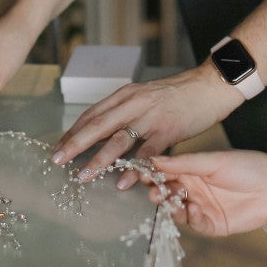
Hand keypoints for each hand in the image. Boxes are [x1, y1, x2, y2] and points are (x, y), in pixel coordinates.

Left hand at [51, 62, 237, 185]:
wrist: (210, 85)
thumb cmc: (179, 95)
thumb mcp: (147, 97)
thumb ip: (128, 113)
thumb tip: (107, 136)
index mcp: (126, 95)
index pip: (92, 114)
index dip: (73, 132)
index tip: (57, 147)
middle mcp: (134, 103)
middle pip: (98, 125)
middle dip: (74, 144)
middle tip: (57, 160)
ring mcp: (150, 116)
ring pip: (118, 139)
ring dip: (98, 159)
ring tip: (83, 176)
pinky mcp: (168, 129)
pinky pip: (147, 152)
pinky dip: (133, 168)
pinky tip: (123, 181)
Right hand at [143, 150, 266, 236]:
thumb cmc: (246, 166)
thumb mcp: (213, 161)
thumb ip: (183, 162)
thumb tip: (154, 159)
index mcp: (192, 170)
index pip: (165, 173)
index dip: (153, 175)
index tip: (141, 175)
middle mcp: (194, 189)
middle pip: (168, 193)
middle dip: (159, 193)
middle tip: (155, 192)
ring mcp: (202, 207)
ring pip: (177, 210)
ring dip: (172, 206)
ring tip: (172, 201)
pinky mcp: (212, 224)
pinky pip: (194, 224)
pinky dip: (189, 217)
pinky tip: (192, 208)